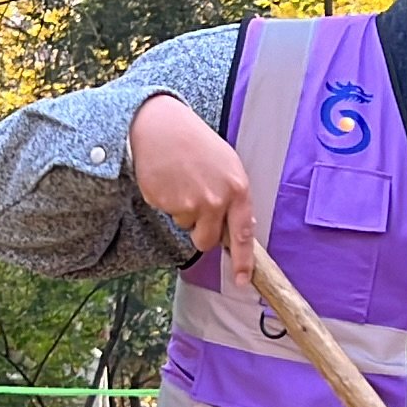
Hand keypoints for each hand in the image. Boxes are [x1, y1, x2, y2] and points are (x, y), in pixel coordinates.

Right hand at [130, 92, 254, 279]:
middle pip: (208, 240)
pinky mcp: (163, 202)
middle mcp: (215, 199)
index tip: (243, 280)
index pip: (243, 235)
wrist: (162, 126)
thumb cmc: (197, 144)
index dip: (244, 262)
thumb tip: (242, 227)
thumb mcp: (228, 165)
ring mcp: (188, 202)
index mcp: (237, 189)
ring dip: (183, 210)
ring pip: (185, 226)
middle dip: (201, 232)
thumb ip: (235, 196)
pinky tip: (168, 178)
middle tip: (196, 204)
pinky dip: (166, 200)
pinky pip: (167, 213)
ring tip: (182, 180)